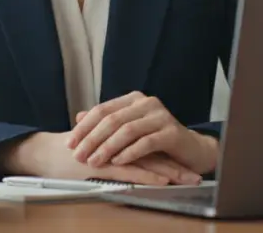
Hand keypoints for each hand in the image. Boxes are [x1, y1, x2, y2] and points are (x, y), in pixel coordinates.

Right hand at [0, 131, 200, 185]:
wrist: (47, 153)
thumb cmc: (72, 151)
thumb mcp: (98, 143)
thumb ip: (115, 142)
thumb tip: (135, 147)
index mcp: (119, 136)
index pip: (150, 143)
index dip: (170, 152)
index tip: (189, 162)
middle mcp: (118, 141)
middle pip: (154, 151)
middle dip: (177, 163)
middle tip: (196, 173)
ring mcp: (111, 153)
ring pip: (146, 161)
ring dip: (169, 171)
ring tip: (187, 179)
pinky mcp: (102, 165)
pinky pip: (130, 171)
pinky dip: (148, 176)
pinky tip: (163, 181)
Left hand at [66, 91, 218, 175]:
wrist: (191, 150)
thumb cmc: (157, 141)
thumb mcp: (129, 130)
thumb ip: (107, 122)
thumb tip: (79, 117)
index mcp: (134, 99)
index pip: (103, 109)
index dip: (84, 127)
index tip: (70, 143)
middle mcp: (147, 103)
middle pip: (112, 119)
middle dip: (92, 139)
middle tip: (78, 155)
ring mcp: (161, 116)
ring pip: (127, 130)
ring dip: (108, 147)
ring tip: (94, 161)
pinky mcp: (172, 132)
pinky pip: (146, 142)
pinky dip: (129, 153)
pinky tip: (118, 162)